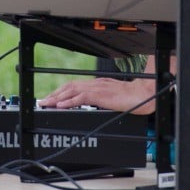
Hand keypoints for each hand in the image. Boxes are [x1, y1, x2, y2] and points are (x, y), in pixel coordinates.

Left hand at [38, 77, 155, 114]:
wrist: (144, 95)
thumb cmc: (132, 98)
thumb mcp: (112, 98)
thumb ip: (101, 100)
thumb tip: (93, 106)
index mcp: (97, 84)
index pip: (74, 86)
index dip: (61, 92)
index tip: (52, 98)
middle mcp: (95, 84)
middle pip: (70, 86)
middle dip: (55, 94)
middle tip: (44, 101)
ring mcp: (98, 88)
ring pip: (72, 90)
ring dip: (58, 97)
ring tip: (47, 103)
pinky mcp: (101, 95)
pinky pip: (82, 97)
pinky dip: (70, 101)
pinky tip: (62, 105)